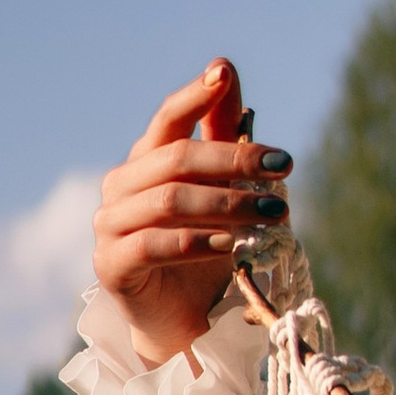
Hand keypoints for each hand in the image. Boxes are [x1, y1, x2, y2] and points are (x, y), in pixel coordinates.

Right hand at [92, 60, 293, 367]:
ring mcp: (110, 225)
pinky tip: (232, 244)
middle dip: (234, 160)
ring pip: (170, 202)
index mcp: (146, 162)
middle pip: (176, 160)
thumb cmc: (204, 252)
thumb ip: (223, 138)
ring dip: (228, 204)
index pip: (167, 119)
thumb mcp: (222, 191)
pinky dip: (199, 242)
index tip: (222, 74)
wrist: (182, 320)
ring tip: (274, 212)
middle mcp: (121, 187)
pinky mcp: (112, 265)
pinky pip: (156, 244)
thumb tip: (228, 74)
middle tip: (284, 167)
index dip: (194, 97)